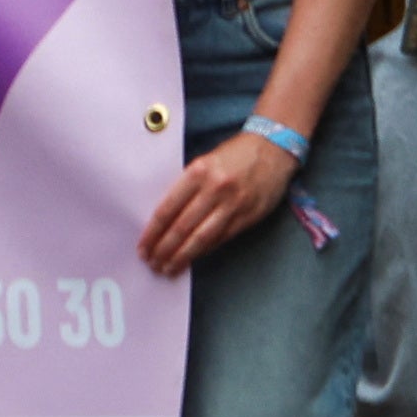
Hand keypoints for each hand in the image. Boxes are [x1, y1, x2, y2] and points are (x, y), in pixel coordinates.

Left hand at [138, 130, 292, 276]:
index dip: (153, 232)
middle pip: (182, 227)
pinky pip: (220, 239)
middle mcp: (214, 189)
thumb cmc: (235, 153)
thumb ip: (189, 186)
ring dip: (182, 257)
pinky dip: (204, 251)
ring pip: (201, 238)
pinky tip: (192, 259)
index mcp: (198, 171)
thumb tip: (167, 217)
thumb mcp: (206, 161)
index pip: (168, 208)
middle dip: (164, 249)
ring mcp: (232, 205)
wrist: (273, 148)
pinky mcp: (247, 217)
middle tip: (152, 263)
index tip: (143, 246)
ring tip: (168, 269)